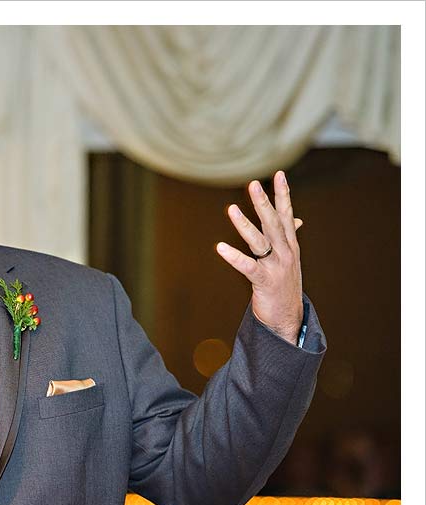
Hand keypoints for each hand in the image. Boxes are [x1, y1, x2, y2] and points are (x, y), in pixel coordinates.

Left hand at [216, 171, 303, 343]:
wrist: (288, 318)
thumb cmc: (284, 285)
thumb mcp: (289, 259)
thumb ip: (288, 237)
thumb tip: (297, 220)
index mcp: (290, 245)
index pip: (286, 215)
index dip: (283, 194)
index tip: (279, 174)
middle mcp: (286, 252)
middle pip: (273, 223)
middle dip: (263, 203)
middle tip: (254, 184)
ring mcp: (276, 267)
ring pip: (259, 241)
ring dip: (245, 225)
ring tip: (231, 209)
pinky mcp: (264, 281)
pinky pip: (247, 266)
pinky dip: (234, 256)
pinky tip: (220, 247)